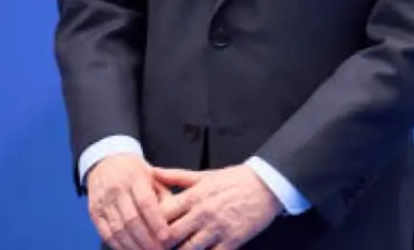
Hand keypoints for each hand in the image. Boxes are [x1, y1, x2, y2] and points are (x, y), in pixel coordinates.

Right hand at [86, 154, 170, 249]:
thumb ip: (162, 193)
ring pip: (118, 229)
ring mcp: (103, 201)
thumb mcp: (151, 174)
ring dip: (133, 246)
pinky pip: (106, 233)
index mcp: (134, 177)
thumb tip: (175, 216)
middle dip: (146, 239)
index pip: (145, 202)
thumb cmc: (134, 171)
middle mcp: (116, 189)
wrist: (105, 162)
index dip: (155, 221)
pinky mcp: (94, 212)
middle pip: (131, 219)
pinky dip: (118, 245)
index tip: (166, 236)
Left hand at [153, 165, 282, 249]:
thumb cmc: (234, 180)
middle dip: (160, 245)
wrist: (267, 185)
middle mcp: (203, 213)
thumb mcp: (204, 175)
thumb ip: (175, 176)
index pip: (161, 215)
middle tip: (155, 247)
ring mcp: (218, 228)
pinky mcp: (232, 241)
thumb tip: (151, 171)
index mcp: (194, 196)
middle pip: (170, 236)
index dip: (150, 225)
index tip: (146, 231)